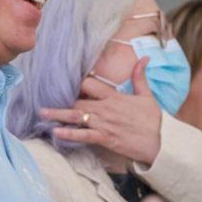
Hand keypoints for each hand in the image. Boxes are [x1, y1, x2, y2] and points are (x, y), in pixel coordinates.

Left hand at [41, 57, 161, 163]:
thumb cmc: (152, 120)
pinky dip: (69, 134)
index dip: (78, 83)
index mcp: (114, 96)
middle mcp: (105, 108)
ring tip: (42, 112)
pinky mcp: (104, 138)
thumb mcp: (146, 95)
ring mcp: (103, 124)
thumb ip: (140, 77)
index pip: (90, 84)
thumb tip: (144, 58)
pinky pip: (83, 135)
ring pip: (76, 116)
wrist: (159, 142)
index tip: (66, 82)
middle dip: (61, 98)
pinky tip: (56, 132)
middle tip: (44, 96)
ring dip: (58, 114)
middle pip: (78, 100)